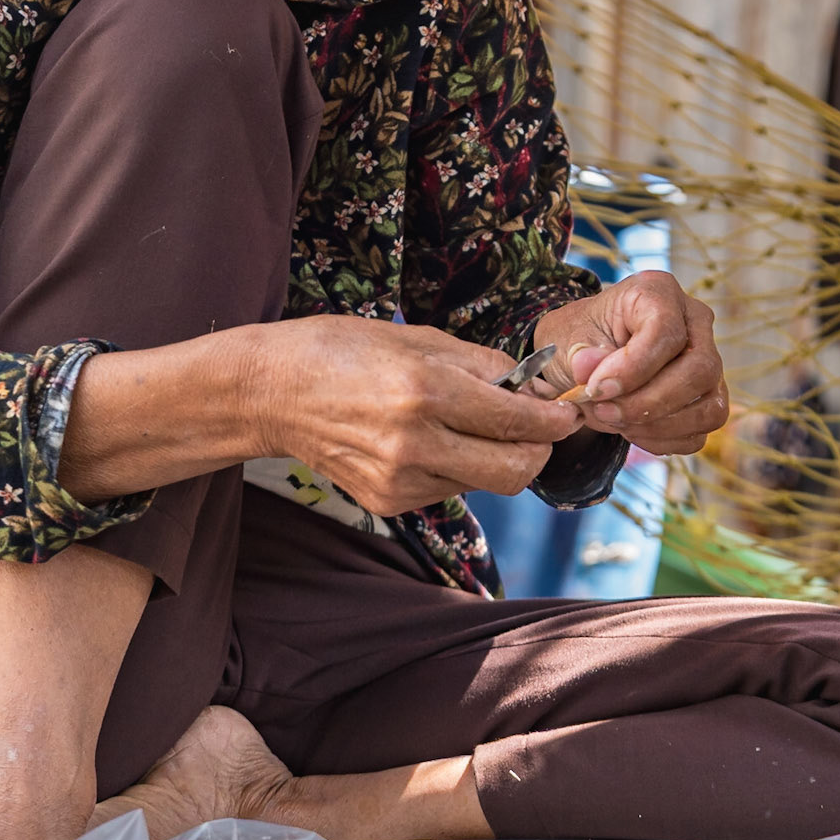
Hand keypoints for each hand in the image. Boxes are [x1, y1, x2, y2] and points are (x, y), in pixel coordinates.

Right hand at [250, 316, 581, 515]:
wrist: (271, 392)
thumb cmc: (341, 350)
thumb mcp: (415, 338)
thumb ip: (479, 363)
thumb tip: (529, 383)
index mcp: (425, 392)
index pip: (517, 420)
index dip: (555, 420)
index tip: (568, 412)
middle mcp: (414, 443)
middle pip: (514, 472)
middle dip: (538, 451)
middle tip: (541, 430)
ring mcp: (398, 480)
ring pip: (483, 483)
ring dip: (493, 457)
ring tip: (470, 425)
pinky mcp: (386, 501)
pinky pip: (448, 490)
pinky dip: (456, 468)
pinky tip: (430, 441)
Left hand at [533, 272, 726, 456]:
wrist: (585, 361)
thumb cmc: (580, 340)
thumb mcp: (567, 339)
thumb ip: (578, 353)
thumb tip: (589, 369)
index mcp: (659, 292)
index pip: (666, 331)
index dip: (633, 367)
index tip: (596, 388)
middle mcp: (695, 323)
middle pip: (699, 370)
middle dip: (648, 402)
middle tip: (604, 411)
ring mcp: (709, 362)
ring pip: (709, 407)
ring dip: (658, 425)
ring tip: (614, 420)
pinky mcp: (708, 398)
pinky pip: (700, 432)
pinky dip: (663, 440)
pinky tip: (630, 431)